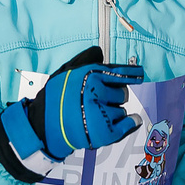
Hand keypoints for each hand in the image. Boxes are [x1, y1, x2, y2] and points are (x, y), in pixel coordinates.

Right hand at [0, 50, 144, 166]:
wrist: (43, 127)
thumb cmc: (54, 99)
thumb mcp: (65, 72)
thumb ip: (84, 60)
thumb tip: (100, 51)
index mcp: (90, 76)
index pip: (119, 72)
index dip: (132, 73)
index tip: (141, 74)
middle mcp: (97, 92)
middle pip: (122, 92)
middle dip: (113, 96)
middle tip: (96, 102)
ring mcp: (102, 113)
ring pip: (121, 109)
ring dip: (113, 112)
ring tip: (94, 116)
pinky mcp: (106, 132)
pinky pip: (128, 123)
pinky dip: (130, 122)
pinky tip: (128, 121)